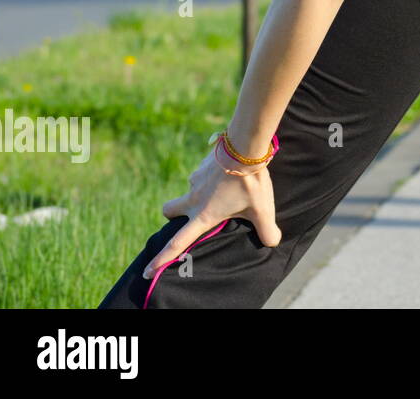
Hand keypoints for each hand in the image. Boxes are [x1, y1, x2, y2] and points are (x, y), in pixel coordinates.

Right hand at [141, 145, 282, 279]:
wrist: (246, 147)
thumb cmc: (252, 182)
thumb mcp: (263, 209)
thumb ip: (267, 229)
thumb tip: (273, 242)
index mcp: (204, 215)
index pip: (178, 242)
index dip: (161, 259)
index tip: (147, 272)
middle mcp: (194, 199)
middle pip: (168, 211)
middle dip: (173, 216)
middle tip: (189, 216)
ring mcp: (195, 181)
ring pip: (188, 190)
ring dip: (199, 193)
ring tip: (226, 190)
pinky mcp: (200, 166)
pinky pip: (201, 175)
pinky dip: (210, 178)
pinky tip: (228, 174)